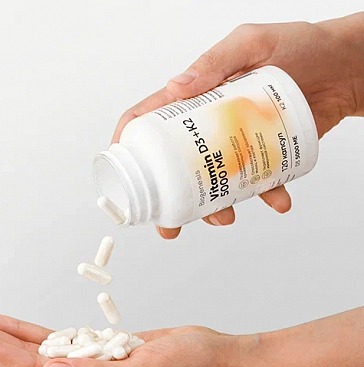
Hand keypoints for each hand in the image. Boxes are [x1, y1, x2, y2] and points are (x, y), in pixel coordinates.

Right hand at [112, 13, 363, 238]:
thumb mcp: (250, 43)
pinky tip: (279, 200)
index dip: (129, 146)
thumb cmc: (299, 46)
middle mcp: (210, 125)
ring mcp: (235, 143)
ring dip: (215, 207)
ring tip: (226, 217)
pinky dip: (268, 196)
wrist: (344, 68)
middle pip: (176, 166)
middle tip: (171, 225)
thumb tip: (177, 87)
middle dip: (169, 200)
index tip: (124, 176)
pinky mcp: (263, 155)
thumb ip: (215, 61)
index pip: (150, 121)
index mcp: (195, 97)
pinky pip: (258, 184)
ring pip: (214, 183)